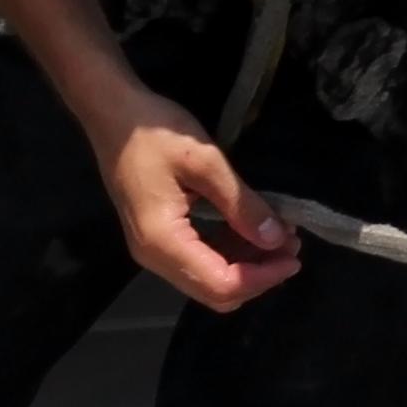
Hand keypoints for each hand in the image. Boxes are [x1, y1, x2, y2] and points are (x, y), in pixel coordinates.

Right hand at [90, 94, 297, 310]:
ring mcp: (153, 250)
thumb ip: (242, 204)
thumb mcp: (205, 162)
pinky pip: (199, 262)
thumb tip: (276, 239)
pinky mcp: (158, 239)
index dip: (262, 277)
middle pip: (214, 292)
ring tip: (279, 235)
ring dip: (246, 265)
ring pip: (208, 280)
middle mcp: (154, 257)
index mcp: (162, 242)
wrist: (111, 113)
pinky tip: (250, 229)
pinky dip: (230, 253)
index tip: (294, 253)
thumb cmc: (154, 131)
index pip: (221, 284)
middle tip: (290, 245)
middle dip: (257, 276)